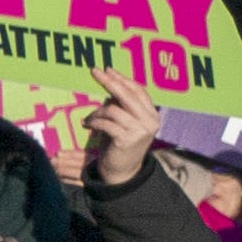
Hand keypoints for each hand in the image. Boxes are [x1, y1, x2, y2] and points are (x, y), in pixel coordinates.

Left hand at [59, 80, 168, 195]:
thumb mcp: (126, 122)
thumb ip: (123, 105)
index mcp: (152, 115)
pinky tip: (88, 125)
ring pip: (113, 109)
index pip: (139, 91)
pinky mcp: (126, 140)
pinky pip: (106, 123)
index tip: (108, 70)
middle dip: (110, 82)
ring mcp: (139, 131)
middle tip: (95, 72)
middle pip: (127, 95)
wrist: (123, 171)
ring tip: (90, 118)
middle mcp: (149, 121)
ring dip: (97, 112)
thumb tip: (110, 82)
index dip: (123, 79)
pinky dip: (94, 122)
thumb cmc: (121, 142)